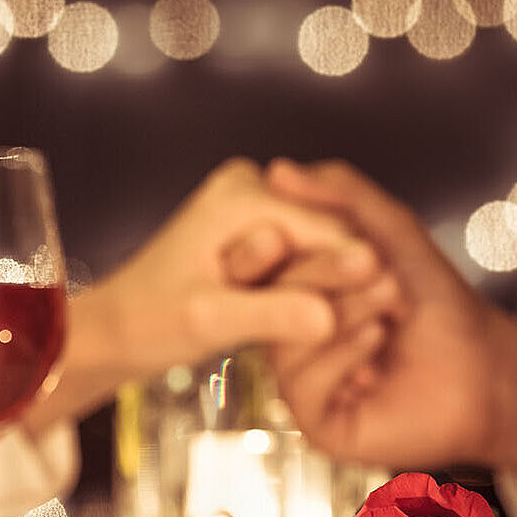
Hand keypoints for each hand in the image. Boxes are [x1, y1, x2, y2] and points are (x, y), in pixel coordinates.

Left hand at [26, 157, 401, 428]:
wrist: (117, 329)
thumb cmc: (149, 323)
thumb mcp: (210, 321)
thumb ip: (272, 315)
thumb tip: (332, 319)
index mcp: (240, 194)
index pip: (325, 229)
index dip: (360, 270)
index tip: (399, 307)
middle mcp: (250, 188)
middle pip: (327, 235)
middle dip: (346, 280)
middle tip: (389, 319)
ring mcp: (252, 208)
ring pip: (318, 249)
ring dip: (332, 289)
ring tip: (363, 327)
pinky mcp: (254, 233)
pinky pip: (301, 260)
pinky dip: (312, 291)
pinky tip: (331, 322)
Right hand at [264, 159, 516, 475]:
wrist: (485, 363)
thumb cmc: (437, 302)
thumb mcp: (389, 232)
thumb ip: (339, 196)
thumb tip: (277, 170)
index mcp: (295, 296)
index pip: (261, 264)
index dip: (287, 243)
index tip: (332, 232)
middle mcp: (289, 337)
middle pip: (270, 299)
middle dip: (327, 272)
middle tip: (377, 265)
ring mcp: (301, 381)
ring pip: (285, 340)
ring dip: (344, 309)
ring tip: (391, 301)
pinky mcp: (318, 421)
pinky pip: (302, 385)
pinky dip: (341, 354)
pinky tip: (377, 339)